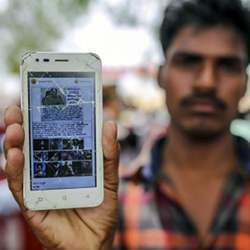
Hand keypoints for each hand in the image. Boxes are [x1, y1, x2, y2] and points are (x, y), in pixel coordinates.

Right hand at [4, 105, 118, 249]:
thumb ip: (109, 154)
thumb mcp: (109, 178)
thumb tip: (109, 124)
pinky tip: (14, 156)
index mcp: (65, 161)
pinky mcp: (32, 204)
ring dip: (13, 143)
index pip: (50, 136)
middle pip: (30, 144)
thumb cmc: (101, 209)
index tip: (36, 100)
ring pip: (20, 161)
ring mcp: (38, 186)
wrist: (95, 242)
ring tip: (14, 127)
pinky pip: (20, 186)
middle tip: (17, 109)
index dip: (41, 118)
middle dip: (21, 125)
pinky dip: (15, 170)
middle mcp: (48, 170)